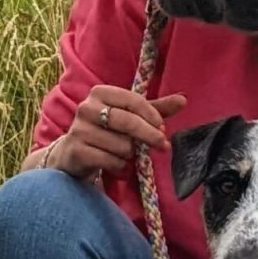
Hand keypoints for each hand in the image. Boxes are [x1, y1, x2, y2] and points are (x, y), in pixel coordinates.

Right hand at [46, 87, 185, 180]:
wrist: (73, 154)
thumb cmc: (107, 132)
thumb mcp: (130, 117)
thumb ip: (156, 109)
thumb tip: (184, 100)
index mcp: (100, 93)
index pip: (133, 100)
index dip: (151, 115)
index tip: (163, 127)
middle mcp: (86, 108)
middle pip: (128, 122)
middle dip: (149, 136)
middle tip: (162, 145)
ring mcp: (78, 130)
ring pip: (121, 145)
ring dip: (130, 154)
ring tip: (125, 154)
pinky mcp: (76, 151)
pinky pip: (110, 160)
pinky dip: (119, 166)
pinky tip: (117, 165)